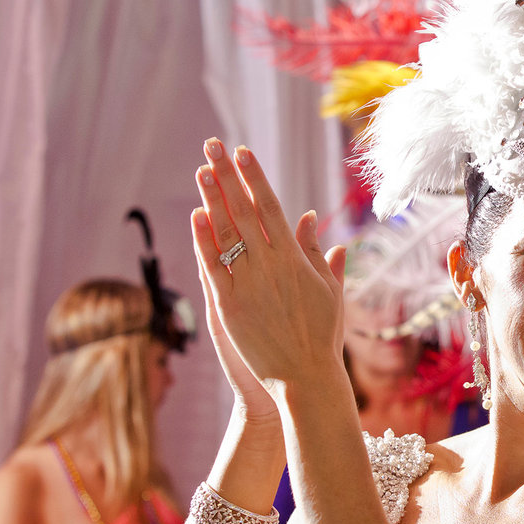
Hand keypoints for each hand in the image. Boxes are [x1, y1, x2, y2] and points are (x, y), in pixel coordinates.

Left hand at [191, 138, 347, 398]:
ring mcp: (247, 285)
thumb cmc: (321, 336)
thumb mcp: (328, 291)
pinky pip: (212, 267)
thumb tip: (311, 218)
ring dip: (212, 199)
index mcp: (296, 260)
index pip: (271, 207)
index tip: (243, 153)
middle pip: (245, 211)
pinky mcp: (228, 306)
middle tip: (213, 146)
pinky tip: (195, 216)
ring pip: (226, 233)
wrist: (304, 377)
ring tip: (201, 170)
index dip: (256, 178)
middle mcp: (270, 266)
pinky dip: (203, 241)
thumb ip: (318, 253)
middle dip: (228, 176)